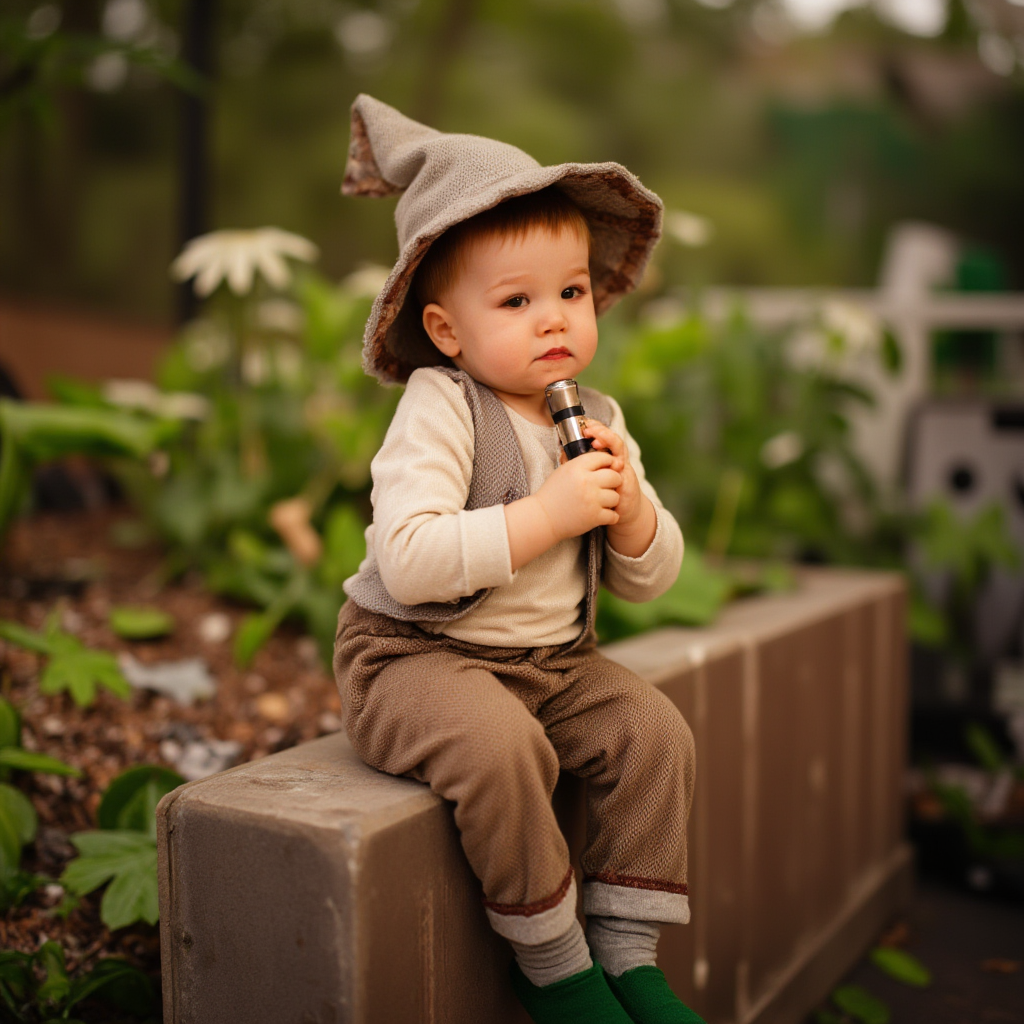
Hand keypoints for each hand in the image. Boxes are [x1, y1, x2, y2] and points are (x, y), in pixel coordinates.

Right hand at [504, 450, 620, 571]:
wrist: (543, 518)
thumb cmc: (553, 494)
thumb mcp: (564, 470)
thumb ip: (584, 463)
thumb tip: (609, 459)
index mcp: (577, 467)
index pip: (603, 458)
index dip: (607, 463)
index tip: (605, 469)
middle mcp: (586, 482)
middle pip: (615, 476)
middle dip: (613, 482)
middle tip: (605, 487)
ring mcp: (592, 500)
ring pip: (616, 497)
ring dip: (610, 501)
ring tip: (600, 503)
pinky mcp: (594, 517)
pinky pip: (613, 515)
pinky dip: (608, 517)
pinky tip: (599, 514)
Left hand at [583, 420, 656, 557]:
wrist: (620, 512)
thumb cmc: (600, 494)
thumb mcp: (586, 476)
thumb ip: (576, 464)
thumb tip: (561, 450)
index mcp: (605, 454)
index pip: (600, 434)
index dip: (594, 427)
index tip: (583, 424)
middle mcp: (615, 457)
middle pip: (610, 436)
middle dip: (601, 431)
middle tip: (589, 429)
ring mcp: (623, 467)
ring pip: (619, 448)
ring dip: (609, 441)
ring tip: (597, 441)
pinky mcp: (628, 480)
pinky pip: (624, 469)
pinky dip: (617, 464)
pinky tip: (612, 463)